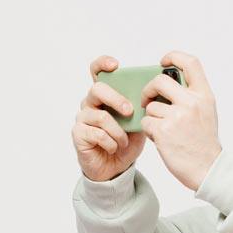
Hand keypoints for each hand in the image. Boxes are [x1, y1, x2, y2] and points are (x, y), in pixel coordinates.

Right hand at [72, 55, 147, 181]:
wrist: (115, 168)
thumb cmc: (125, 143)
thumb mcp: (138, 124)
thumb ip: (141, 109)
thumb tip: (154, 95)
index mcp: (105, 96)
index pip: (97, 71)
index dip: (103, 64)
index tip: (115, 65)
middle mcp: (90, 103)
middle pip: (97, 89)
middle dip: (116, 99)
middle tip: (129, 111)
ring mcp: (83, 118)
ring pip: (101, 116)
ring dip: (118, 131)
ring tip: (124, 141)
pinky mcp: (79, 133)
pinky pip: (97, 134)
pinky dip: (111, 142)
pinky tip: (114, 148)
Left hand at [140, 50, 222, 190]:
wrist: (207, 169)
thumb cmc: (203, 142)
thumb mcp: (206, 112)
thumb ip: (191, 96)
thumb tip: (167, 82)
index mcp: (204, 95)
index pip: (190, 63)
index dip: (174, 56)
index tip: (163, 62)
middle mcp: (191, 102)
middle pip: (159, 81)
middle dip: (148, 89)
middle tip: (147, 99)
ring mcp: (177, 116)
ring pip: (150, 106)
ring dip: (151, 117)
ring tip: (163, 129)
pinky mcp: (163, 130)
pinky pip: (145, 122)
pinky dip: (149, 130)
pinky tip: (160, 139)